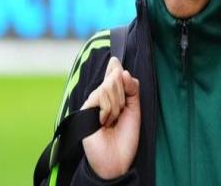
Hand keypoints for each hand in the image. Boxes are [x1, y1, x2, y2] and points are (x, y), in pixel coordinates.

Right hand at [81, 57, 140, 179]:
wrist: (116, 158)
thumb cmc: (125, 136)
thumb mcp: (134, 109)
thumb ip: (132, 88)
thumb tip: (122, 71)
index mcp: (113, 96)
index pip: (113, 74)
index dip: (115, 67)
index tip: (115, 62)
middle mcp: (101, 96)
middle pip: (115, 77)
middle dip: (123, 94)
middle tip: (121, 113)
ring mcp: (92, 102)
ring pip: (109, 85)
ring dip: (117, 104)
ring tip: (113, 120)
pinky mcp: (85, 108)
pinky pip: (101, 95)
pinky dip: (108, 109)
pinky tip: (104, 122)